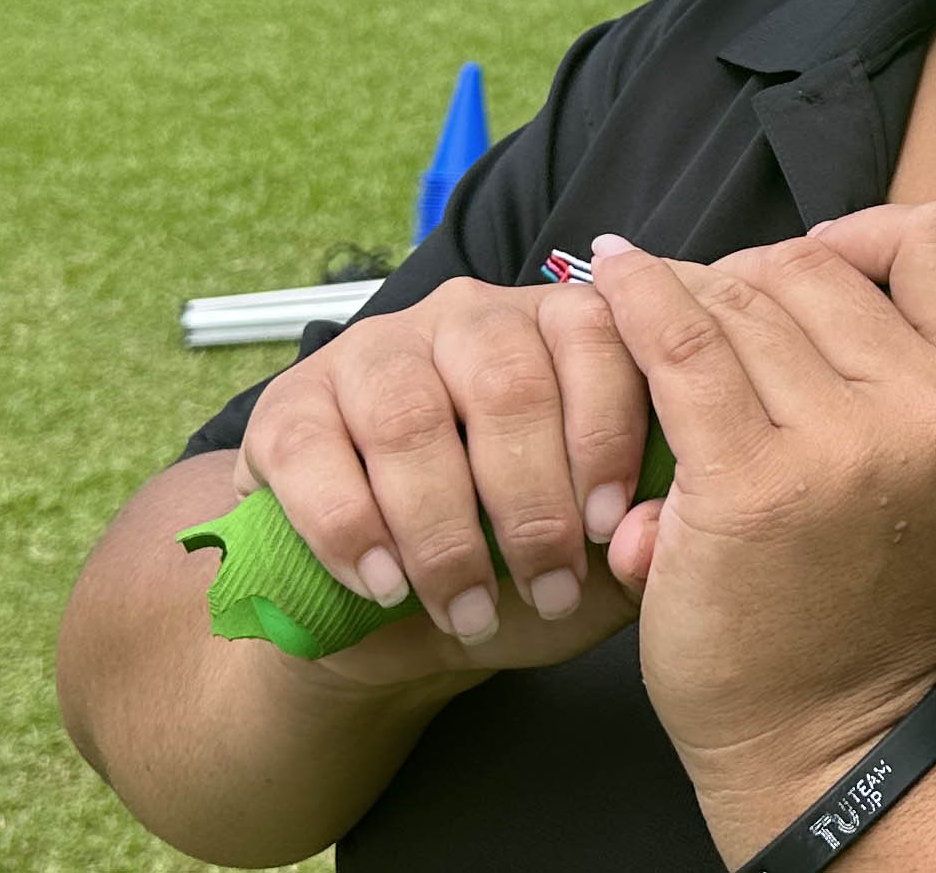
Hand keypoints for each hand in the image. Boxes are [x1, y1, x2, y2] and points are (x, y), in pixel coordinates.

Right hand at [233, 276, 649, 686]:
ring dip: (443, 531)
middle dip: (531, 501)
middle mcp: (464, 318)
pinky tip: (386, 587)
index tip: (609, 525)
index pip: (594, 335)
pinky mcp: (288, 404)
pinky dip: (352, 531)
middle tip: (549, 590)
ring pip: (410, 418)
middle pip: (505, 382)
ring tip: (468, 611)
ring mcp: (371, 352)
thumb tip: (647, 531)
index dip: (604, 432)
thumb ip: (643, 537)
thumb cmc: (520, 570)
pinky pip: (313, 454)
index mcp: (554, 328)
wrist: (399, 618)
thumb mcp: (600, 561)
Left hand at [589, 206, 935, 839]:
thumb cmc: (865, 599)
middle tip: (710, 324)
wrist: (827, 734)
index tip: (816, 270)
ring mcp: (842, 445)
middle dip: (751, 280)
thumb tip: (778, 265)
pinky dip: (632, 299)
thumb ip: (898, 371)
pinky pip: (676, 346)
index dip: (864, 236)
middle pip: (812, 271)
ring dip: (689, 302)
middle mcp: (929, 411)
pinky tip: (606, 275)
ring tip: (653, 326)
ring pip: (740, 301)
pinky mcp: (748, 482)